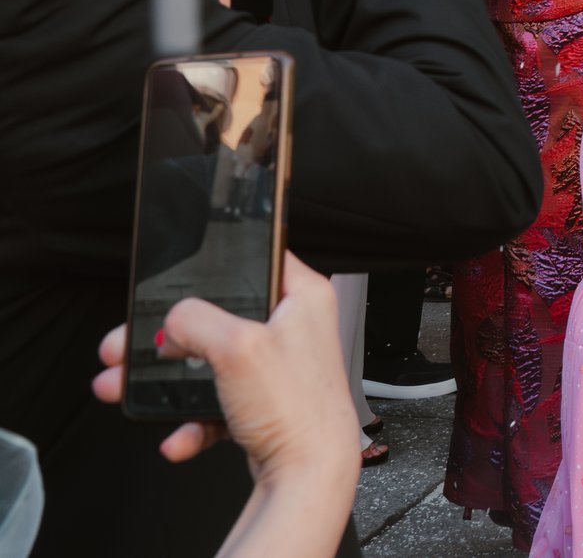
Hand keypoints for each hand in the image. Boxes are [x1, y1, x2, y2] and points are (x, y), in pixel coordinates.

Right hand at [92, 254, 359, 493]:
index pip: (256, 258)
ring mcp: (276, 366)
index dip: (213, 267)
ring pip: (207, 362)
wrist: (309, 475)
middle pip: (215, 317)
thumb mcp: (238, 347)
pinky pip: (214, 402)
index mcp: (302, 296)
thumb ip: (196, 320)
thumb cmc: (298, 409)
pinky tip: (178, 435)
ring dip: (163, 378)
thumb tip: (173, 321)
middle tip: (127, 344)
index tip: (173, 282)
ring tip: (123, 385)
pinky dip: (189, 419)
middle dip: (163, 336)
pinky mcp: (263, 401)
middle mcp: (293, 327)